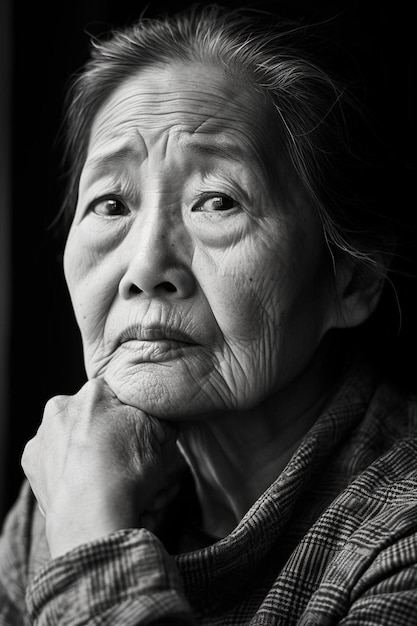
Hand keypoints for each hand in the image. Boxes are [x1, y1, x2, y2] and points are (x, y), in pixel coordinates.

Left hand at [21, 378, 179, 556]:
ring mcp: (43, 436)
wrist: (92, 518)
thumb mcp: (161, 433)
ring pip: (75, 439)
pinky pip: (57, 462)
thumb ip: (159, 415)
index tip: (144, 437)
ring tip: (114, 483)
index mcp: (94, 392)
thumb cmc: (126, 472)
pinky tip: (90, 489)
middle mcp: (62, 406)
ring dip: (92, 455)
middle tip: (132, 463)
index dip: (136, 417)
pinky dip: (71, 472)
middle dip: (113, 437)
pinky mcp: (32, 464)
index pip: (119, 395)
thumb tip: (159, 419)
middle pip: (95, 417)